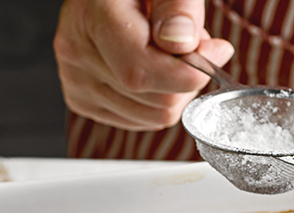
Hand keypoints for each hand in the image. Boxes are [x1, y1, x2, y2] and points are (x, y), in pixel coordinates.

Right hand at [53, 0, 234, 130]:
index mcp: (92, 17)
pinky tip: (153, 69)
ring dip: (175, 90)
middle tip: (187, 42)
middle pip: (156, 100)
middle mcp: (76, 54)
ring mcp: (75, 81)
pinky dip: (158, 100)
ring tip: (166, 52)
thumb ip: (178, 6)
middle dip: (186, 76)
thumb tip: (182, 45)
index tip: (218, 51)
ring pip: (153, 116)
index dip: (189, 72)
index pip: (142, 72)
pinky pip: (140, 120)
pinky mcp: (81, 100)